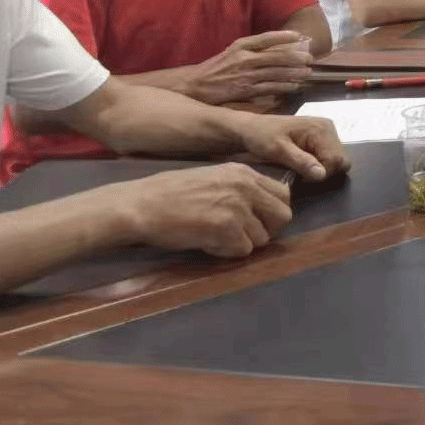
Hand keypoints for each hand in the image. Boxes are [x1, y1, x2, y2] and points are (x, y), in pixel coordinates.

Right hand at [104, 162, 292, 258]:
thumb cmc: (169, 194)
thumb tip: (261, 210)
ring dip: (241, 243)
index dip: (271, 212)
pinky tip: (206, 243)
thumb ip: (239, 190)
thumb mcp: (213, 179)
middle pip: (282, 216)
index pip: (283, 194)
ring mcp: (237, 206)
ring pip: (262, 238)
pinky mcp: (226, 228)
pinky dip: (226, 252)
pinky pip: (242, 250)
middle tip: (240, 236)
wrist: (141, 205)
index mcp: (243, 172)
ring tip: (215, 237)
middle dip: (266, 230)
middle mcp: (245, 186)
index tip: (255, 221)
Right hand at [184, 31, 312, 104]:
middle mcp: (244, 58)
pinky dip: (284, 87)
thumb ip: (253, 49)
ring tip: (307, 72)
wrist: (196, 85)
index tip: (299, 36)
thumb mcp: (233, 52)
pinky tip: (294, 86)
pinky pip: (270, 88)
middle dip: (296, 58)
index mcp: (240, 46)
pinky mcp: (245, 90)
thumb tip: (279, 48)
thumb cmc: (217, 67)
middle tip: (310, 59)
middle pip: (276, 56)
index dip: (284, 36)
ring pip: (276, 73)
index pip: (266, 38)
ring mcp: (245, 75)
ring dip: (294, 73)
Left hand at [234, 112, 349, 182]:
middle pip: (341, 160)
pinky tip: (303, 163)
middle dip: (324, 172)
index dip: (321, 174)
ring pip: (337, 160)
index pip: (336, 160)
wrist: (251, 128)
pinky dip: (319, 164)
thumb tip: (322, 175)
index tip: (300, 178)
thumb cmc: (262, 137)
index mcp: (321, 129)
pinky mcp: (322, 137)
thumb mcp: (278, 150)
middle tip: (301, 175)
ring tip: (300, 168)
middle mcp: (329, 128)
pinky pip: (330, 156)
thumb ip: (301, 161)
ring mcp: (327, 132)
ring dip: (321, 169)